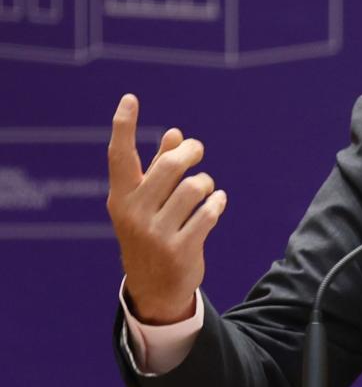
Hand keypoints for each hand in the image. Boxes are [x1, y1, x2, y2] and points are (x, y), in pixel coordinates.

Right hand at [106, 94, 226, 324]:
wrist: (154, 287)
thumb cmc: (152, 232)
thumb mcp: (147, 202)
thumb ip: (159, 168)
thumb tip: (176, 133)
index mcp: (120, 198)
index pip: (119, 156)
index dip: (124, 126)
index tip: (130, 98)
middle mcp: (133, 213)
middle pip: (169, 166)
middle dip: (189, 153)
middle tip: (197, 149)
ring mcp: (155, 233)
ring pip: (193, 189)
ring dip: (206, 184)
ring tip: (206, 189)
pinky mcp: (179, 249)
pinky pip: (208, 213)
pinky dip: (217, 203)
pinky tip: (217, 203)